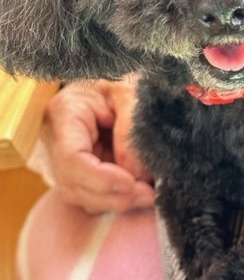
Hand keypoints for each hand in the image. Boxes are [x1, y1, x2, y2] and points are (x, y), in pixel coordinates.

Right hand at [42, 78, 154, 212]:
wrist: (117, 76)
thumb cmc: (122, 77)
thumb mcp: (130, 91)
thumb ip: (131, 129)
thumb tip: (134, 174)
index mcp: (65, 113)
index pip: (71, 157)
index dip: (100, 178)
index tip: (131, 182)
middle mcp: (58, 139)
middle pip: (73, 183)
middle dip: (112, 195)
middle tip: (148, 194)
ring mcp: (67, 158)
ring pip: (82, 196)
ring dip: (116, 202)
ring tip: (148, 196)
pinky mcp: (82, 170)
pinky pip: (94, 196)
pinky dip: (116, 201)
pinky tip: (140, 196)